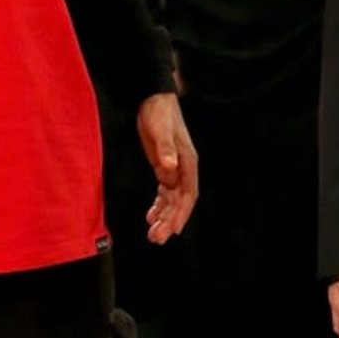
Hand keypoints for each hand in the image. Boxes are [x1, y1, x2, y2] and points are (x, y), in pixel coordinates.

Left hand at [137, 92, 198, 243]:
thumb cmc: (159, 112)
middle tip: (156, 239)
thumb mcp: (160, 130)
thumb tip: (170, 167)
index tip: (172, 230)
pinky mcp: (164, 167)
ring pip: (171, 200)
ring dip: (164, 217)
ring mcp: (174, 169)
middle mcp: (184, 168)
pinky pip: (164, 192)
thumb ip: (165, 149)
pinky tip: (150, 216)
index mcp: (188, 162)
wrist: (153, 98)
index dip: (181, 213)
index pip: (188, 194)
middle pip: (180, 201)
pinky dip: (158, 205)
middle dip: (169, 220)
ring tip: (152, 235)